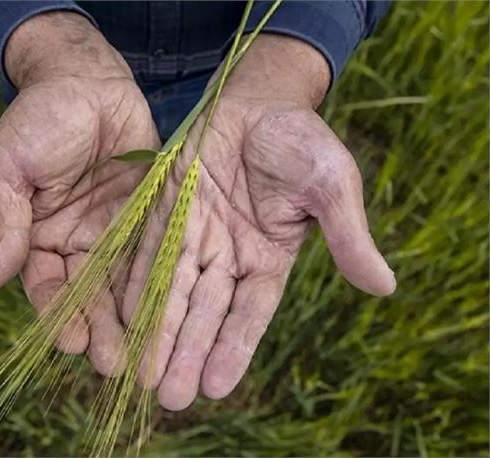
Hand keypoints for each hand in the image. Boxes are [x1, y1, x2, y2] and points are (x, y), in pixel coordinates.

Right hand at [0, 12, 158, 375]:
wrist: (85, 79)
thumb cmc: (38, 118)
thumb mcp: (9, 168)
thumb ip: (4, 224)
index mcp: (38, 236)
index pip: (45, 286)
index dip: (56, 314)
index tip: (68, 342)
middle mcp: (76, 242)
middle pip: (87, 295)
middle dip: (98, 330)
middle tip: (114, 365)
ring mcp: (113, 231)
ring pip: (122, 284)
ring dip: (130, 319)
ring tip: (143, 355)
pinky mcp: (147, 215)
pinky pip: (153, 253)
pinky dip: (158, 283)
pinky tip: (169, 311)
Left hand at [123, 35, 395, 409]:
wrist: (256, 98)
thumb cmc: (300, 140)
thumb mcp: (332, 184)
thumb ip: (348, 235)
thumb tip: (385, 287)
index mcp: (268, 258)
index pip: (249, 313)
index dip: (233, 348)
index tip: (216, 386)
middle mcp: (227, 255)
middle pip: (204, 313)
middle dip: (187, 353)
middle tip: (170, 398)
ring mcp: (194, 235)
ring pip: (172, 291)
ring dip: (157, 331)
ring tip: (141, 374)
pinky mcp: (164, 210)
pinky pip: (146, 252)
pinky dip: (134, 283)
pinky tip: (121, 316)